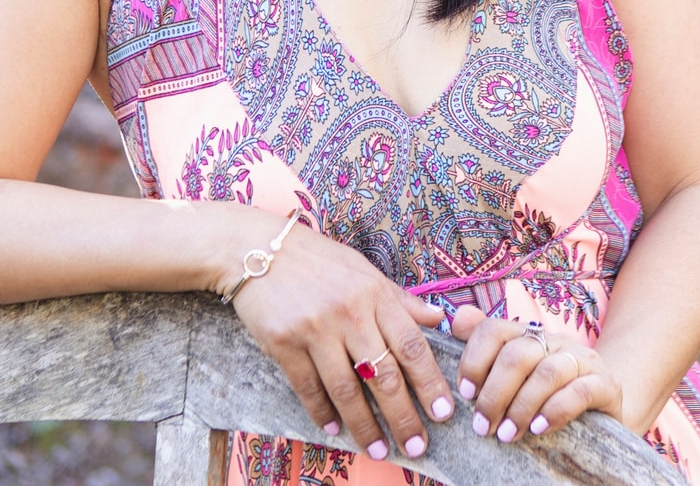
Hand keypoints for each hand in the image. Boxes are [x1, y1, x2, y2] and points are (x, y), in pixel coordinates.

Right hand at [223, 209, 456, 461]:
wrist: (255, 249)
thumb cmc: (317, 260)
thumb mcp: (363, 271)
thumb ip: (400, 299)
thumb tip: (437, 319)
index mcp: (375, 294)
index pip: (412, 345)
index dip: (431, 383)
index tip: (444, 413)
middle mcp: (349, 312)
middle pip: (384, 374)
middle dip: (403, 416)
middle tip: (417, 446)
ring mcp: (315, 328)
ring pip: (346, 389)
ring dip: (364, 425)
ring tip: (377, 449)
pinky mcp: (283, 343)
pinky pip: (308, 388)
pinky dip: (323, 412)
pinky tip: (335, 429)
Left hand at [450, 306, 624, 442]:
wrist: (601, 415)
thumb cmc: (547, 397)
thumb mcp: (516, 378)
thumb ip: (485, 349)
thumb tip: (458, 320)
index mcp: (528, 335)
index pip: (494, 330)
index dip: (474, 359)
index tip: (465, 393)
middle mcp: (555, 341)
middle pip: (518, 354)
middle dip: (494, 393)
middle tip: (482, 425)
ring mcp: (583, 360)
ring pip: (547, 373)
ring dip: (521, 407)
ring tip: (506, 435)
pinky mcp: (606, 385)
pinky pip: (579, 392)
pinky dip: (554, 411)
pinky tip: (538, 429)